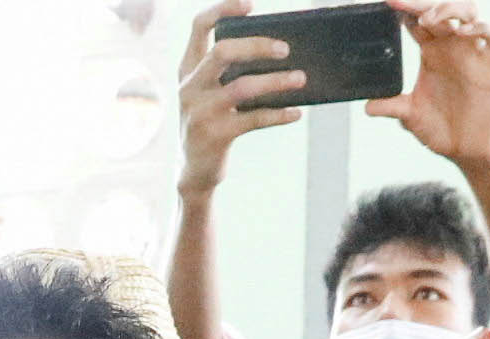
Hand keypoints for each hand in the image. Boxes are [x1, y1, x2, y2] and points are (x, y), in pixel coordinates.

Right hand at [176, 0, 301, 199]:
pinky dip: (279, 114)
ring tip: (301, 78)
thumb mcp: (209, 93)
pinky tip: (296, 112)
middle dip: (257, 45)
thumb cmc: (211, 122)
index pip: (199, 27)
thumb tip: (277, 53)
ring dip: (276, 81)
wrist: (195, 171)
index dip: (222, 10)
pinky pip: (254, 119)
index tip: (250, 5)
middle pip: (223, 52)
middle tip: (286, 48)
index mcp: (188, 69)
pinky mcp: (215, 136)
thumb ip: (229, 72)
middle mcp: (190, 87)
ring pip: (242, 86)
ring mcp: (201, 112)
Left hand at [368, 0, 489, 169]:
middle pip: (441, 9)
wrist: (464, 151)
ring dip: (449, 8)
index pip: (417, 20)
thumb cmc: (440, 129)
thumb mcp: (409, 116)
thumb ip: (390, 106)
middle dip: (421, 2)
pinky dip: (483, 28)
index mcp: (431, 53)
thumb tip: (367, 106)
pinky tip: (465, 33)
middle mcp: (451, 47)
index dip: (404, 8)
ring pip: (469, 12)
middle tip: (401, 4)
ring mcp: (471, 54)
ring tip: (428, 20)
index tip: (387, 4)